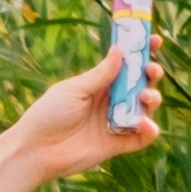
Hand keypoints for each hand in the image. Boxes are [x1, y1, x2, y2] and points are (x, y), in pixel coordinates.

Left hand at [9, 43, 160, 183]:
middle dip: (151, 73)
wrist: (36, 151)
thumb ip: (100, 74)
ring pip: (146, 108)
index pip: (126, 65)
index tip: (154, 40)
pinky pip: (142, 137)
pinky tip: (144, 123)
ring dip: (153, 98)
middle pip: (141, 84)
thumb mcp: (74, 89)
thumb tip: (120, 50)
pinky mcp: (117, 144)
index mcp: (99, 84)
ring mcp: (116, 122)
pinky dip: (149, 130)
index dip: (142, 52)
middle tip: (151, 70)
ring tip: (145, 96)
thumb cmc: (48, 115)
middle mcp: (110, 102)